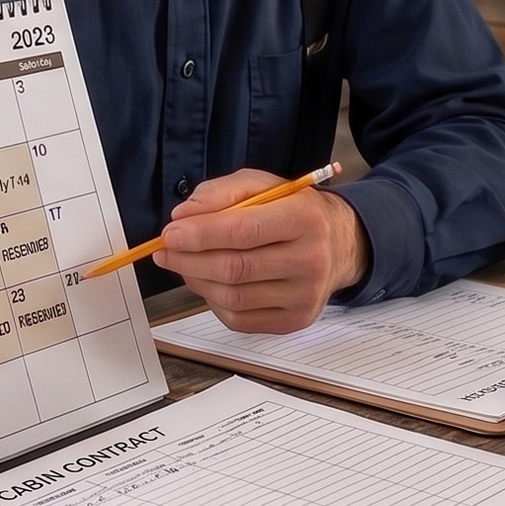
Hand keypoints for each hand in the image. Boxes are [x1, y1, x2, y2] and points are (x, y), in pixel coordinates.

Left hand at [155, 168, 369, 333]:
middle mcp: (312, 259)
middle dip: (189, 260)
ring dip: (197, 280)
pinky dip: (214, 301)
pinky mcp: (295, 320)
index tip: (169, 233)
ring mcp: (305, 295)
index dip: (200, 234)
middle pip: (235, 268)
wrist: (339, 245)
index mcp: (305, 217)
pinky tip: (210, 283)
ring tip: (185, 265)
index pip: (243, 230)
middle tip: (165, 251)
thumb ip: (221, 192)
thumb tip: (182, 217)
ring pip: (233, 297)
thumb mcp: (263, 185)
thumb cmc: (293, 211)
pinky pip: (240, 319)